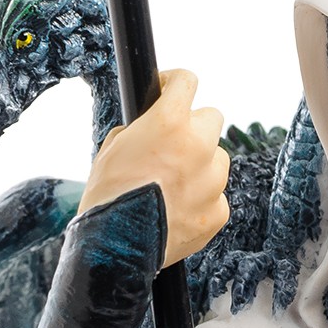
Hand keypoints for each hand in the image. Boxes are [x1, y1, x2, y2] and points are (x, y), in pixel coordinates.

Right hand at [78, 69, 229, 268]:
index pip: (187, 80)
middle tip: (173, 143)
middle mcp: (199, 146)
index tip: (168, 90)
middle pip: (211, 118)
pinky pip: (216, 195)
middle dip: (193, 126)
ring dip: (201, 164)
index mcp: (170, 122)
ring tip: (172, 185)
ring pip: (217, 158)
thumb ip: (139, 129)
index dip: (174, 83)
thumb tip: (149, 126)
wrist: (115, 247)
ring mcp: (214, 180)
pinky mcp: (219, 210)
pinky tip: (177, 210)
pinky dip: (201, 199)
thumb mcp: (112, 149)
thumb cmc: (107, 196)